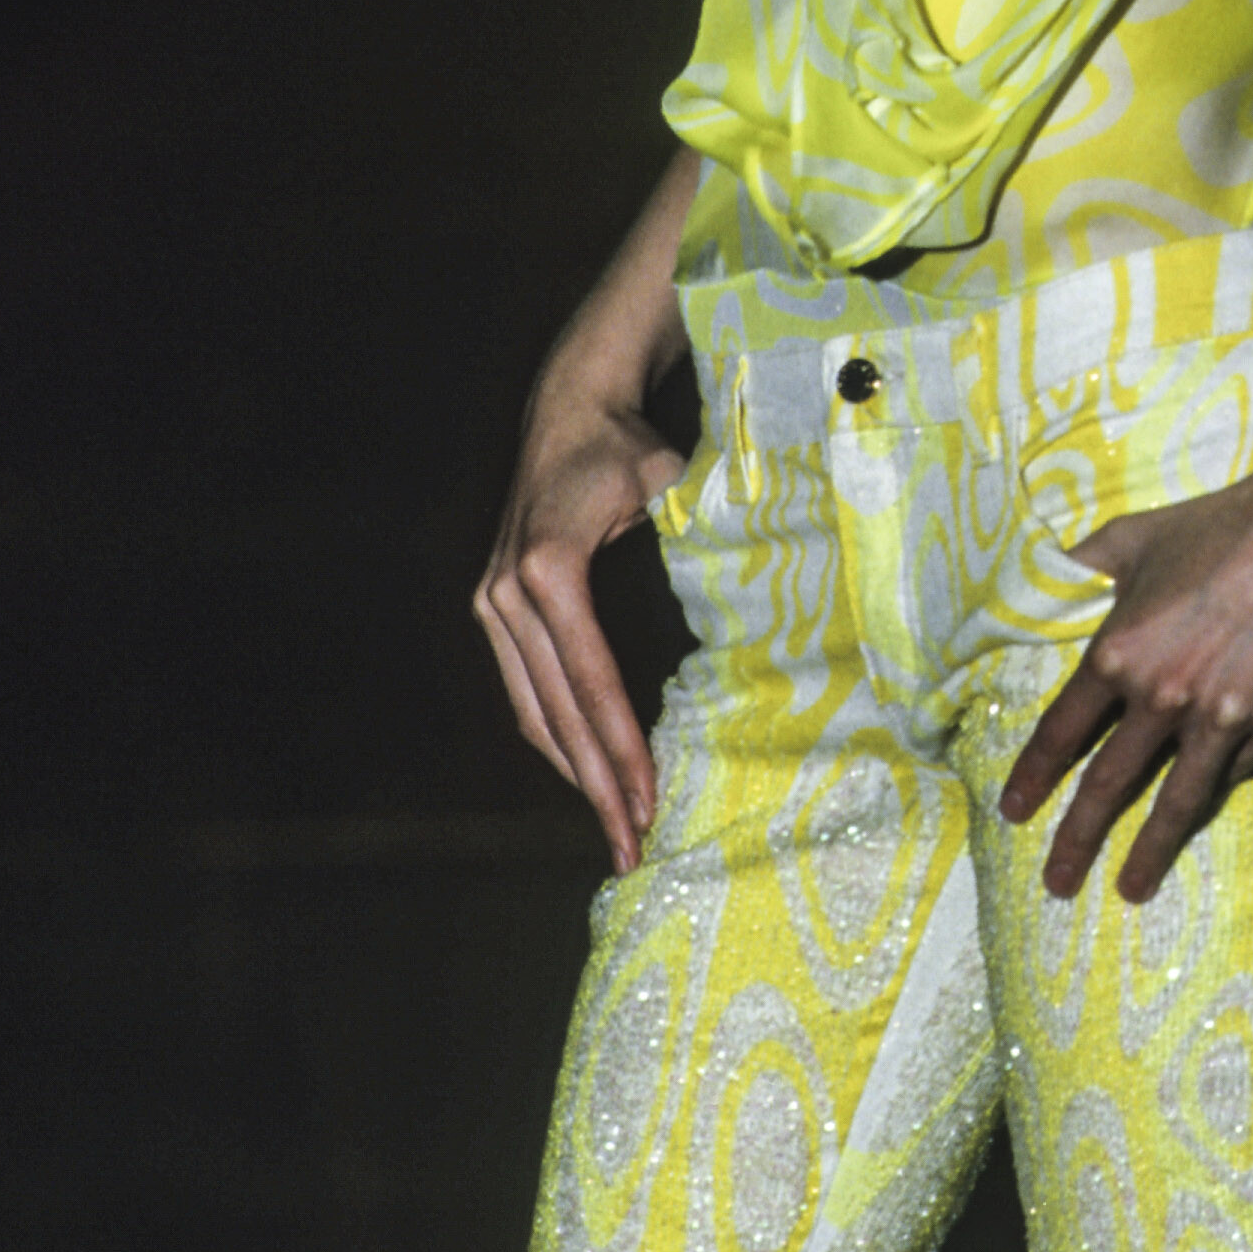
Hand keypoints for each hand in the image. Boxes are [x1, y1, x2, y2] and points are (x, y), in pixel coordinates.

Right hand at [474, 396, 679, 874]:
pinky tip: (591, 776)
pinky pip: (525, 691)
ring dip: (575, 774)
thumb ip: (703, 532)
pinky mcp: (494, 608)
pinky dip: (557, 738)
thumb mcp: (670, 482)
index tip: (649, 800)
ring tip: (617, 829)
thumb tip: (760, 588)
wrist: (569, 405)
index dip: (621, 746)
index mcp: (549, 568)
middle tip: (634, 846)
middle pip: (557, 710)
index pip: (591, 678)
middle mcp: (507, 593)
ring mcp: (492, 603)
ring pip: (533, 712)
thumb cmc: (628, 447)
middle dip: (599, 785)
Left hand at [997, 446, 1252, 905]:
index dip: (1035, 775)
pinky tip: (1208, 796)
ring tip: (1129, 889)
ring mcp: (1226, 719)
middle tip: (1056, 883)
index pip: (1063, 731)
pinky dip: (1221, 781)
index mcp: (1120, 652)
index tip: (1015, 812)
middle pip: (1110, 785)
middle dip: (1078, 839)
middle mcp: (1167, 697)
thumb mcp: (1132, 538)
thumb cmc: (1219, 525)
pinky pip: (1240, 767)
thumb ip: (1079, 568)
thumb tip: (1034, 583)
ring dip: (1149, 851)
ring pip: (1178, 802)